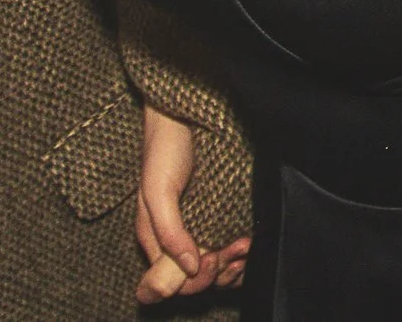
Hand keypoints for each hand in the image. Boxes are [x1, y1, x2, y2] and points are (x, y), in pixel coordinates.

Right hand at [134, 106, 249, 302]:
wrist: (180, 118)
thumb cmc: (163, 152)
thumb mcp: (158, 191)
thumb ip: (169, 231)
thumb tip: (189, 267)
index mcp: (153, 241)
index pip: (173, 283)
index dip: (196, 280)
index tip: (215, 258)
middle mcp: (173, 241)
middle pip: (196, 279)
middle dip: (219, 270)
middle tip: (239, 247)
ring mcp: (194, 231)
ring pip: (213, 268)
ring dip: (232, 263)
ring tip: (246, 243)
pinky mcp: (212, 219)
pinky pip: (223, 249)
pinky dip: (236, 252)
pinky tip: (248, 240)